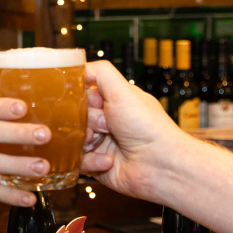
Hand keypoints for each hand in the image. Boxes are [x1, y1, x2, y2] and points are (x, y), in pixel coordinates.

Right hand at [80, 60, 189, 200]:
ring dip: (86, 140)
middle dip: (86, 120)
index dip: (82, 98)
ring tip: (101, 142)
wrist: (159, 165)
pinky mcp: (96, 164)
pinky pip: (78, 160)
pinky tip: (109, 159)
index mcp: (113, 102)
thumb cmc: (148, 127)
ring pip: (72, 138)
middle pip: (74, 116)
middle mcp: (106, 121)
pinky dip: (92, 160)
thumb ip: (100, 73)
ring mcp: (100, 143)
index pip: (81, 94)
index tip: (92, 102)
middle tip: (104, 124)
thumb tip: (78, 67)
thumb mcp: (123, 91)